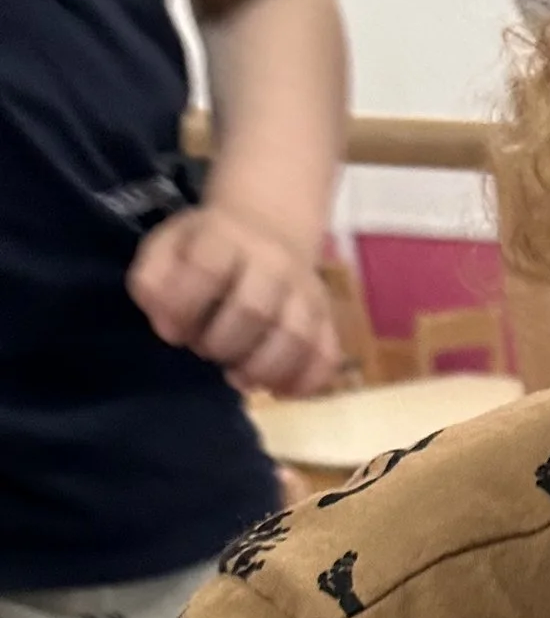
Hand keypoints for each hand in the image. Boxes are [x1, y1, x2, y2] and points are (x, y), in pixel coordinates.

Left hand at [127, 204, 339, 399]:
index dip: (184, 306)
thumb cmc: (207, 248)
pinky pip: (326, 357)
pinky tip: (277, 390)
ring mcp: (306, 293)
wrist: (270, 227)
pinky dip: (303, 382)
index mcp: (225, 237)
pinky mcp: (327, 320)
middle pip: (255, 310)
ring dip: (262, 370)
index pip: (207, 268)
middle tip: (206, 351)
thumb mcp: (168, 246)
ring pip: (296, 337)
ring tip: (238, 377)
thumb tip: (167, 326)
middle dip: (222, 344)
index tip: (172, 331)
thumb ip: (153, 280)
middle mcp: (274, 262)